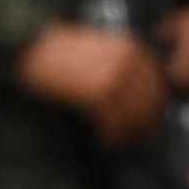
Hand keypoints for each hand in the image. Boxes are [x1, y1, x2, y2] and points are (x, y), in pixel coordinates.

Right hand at [15, 19, 168, 145]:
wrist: (32, 48)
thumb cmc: (60, 52)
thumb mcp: (99, 50)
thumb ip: (122, 67)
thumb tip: (138, 99)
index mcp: (130, 48)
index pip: (156, 84)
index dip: (153, 107)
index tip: (147, 120)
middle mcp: (128, 61)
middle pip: (151, 101)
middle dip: (143, 123)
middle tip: (133, 137)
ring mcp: (115, 76)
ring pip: (135, 115)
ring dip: (127, 133)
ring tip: (114, 141)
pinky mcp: (99, 92)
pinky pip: (115, 122)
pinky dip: (111, 135)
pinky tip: (102, 139)